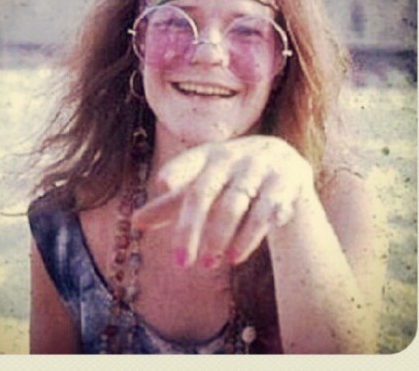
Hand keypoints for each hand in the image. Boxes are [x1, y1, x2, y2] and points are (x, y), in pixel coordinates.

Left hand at [131, 135, 316, 267]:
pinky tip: (235, 257)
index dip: (176, 170)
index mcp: (209, 154)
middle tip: (180, 262)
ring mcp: (259, 167)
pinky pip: (264, 212)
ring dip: (219, 236)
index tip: (163, 184)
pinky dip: (248, 236)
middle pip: (204, 191)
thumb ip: (172, 203)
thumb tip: (134, 221)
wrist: (283, 166)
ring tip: (207, 264)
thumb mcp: (203, 186)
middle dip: (189, 227)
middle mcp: (232, 156)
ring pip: (234, 204)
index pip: (188, 161)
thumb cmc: (231, 178)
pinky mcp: (284, 182)